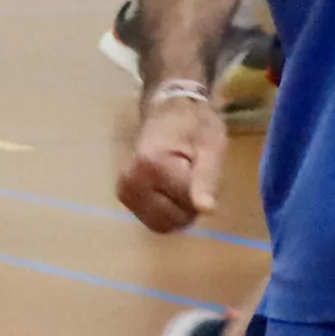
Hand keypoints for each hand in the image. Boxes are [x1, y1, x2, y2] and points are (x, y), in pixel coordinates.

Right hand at [118, 90, 223, 232]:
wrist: (167, 112)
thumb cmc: (195, 126)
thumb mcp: (211, 148)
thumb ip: (207, 180)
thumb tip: (206, 211)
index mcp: (151, 166)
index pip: (189, 205)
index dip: (203, 192)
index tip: (198, 166)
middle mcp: (130, 181)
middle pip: (174, 220)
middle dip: (189, 205)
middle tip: (191, 177)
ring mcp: (123, 190)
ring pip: (163, 223)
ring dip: (178, 210)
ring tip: (180, 182)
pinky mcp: (123, 195)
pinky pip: (154, 219)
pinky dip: (166, 211)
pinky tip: (168, 189)